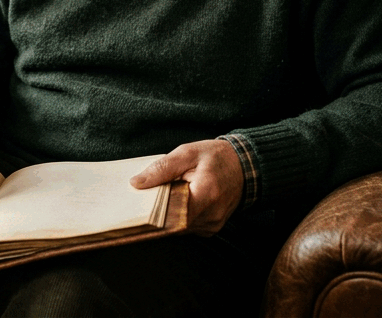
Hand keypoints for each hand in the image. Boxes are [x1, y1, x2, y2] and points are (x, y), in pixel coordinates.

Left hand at [130, 139, 244, 235]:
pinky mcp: (211, 227)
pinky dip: (179, 216)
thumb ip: (161, 168)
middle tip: (145, 197)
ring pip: (179, 227)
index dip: (152, 212)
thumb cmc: (217, 157)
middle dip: (157, 212)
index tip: (137, 205)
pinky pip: (188, 226)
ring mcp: (213, 224)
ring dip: (168, 214)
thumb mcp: (187, 153)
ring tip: (165, 194)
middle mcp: (211, 215)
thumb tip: (136, 183)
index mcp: (206, 194)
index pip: (171, 215)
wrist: (245, 166)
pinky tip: (178, 201)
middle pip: (173, 223)